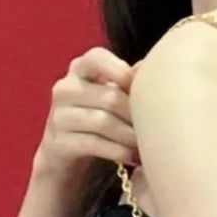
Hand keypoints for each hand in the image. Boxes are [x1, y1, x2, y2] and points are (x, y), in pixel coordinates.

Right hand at [31, 45, 139, 183]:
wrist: (66, 152)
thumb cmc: (97, 117)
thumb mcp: (112, 93)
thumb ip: (130, 79)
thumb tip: (149, 67)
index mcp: (80, 69)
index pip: (97, 58)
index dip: (122, 71)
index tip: (141, 89)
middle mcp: (66, 89)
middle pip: (110, 98)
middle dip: (136, 116)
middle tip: (158, 129)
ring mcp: (59, 116)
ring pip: (103, 122)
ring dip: (130, 136)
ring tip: (145, 145)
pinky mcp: (59, 143)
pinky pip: (94, 144)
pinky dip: (118, 152)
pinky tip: (132, 158)